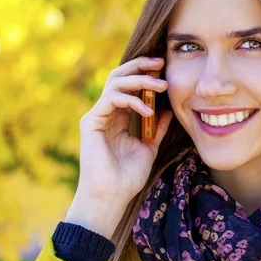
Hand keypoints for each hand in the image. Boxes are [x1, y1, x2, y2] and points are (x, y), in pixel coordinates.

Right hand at [77, 56, 172, 203]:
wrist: (111, 197)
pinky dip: (132, 100)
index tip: (165, 68)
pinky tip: (148, 109)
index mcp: (117, 116)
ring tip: (161, 85)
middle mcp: (105, 112)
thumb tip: (169, 110)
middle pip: (119, 76)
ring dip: (140, 80)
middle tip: (161, 63)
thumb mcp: (149, 146)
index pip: (129, 85)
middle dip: (141, 66)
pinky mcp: (91, 121)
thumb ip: (156, 127)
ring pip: (115, 82)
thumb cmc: (128, 177)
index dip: (145, 73)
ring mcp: (97, 115)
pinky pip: (111, 98)